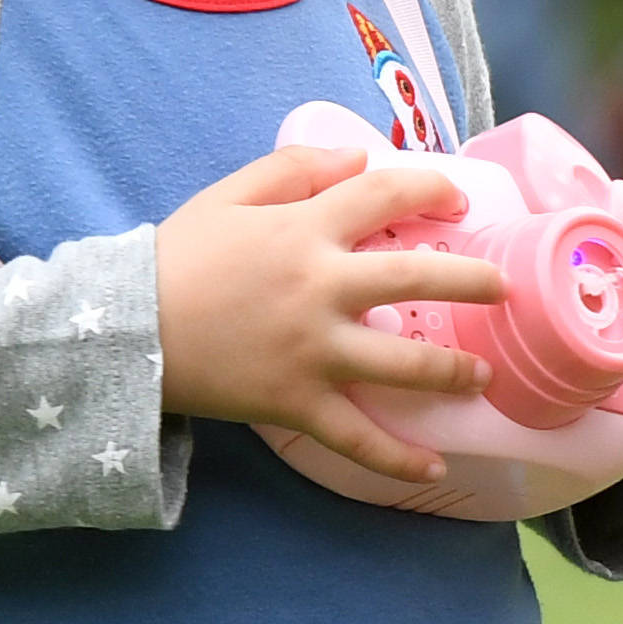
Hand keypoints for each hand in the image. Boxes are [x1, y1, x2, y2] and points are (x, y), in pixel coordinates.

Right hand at [153, 139, 505, 486]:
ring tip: (481, 376)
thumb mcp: (229, 195)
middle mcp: (322, 288)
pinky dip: (398, 458)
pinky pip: (358, 437)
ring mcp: (314, 351)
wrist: (121, 331)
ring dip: (453, 372)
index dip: (431, 189)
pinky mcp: (296, 401)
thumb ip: (296, 168)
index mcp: (306, 229)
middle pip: (419, 279)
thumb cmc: (176, 258)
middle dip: (472, 283)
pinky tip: (435, 467)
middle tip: (501, 289)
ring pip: (405, 366)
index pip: (387, 195)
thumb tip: (360, 156)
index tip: (455, 199)